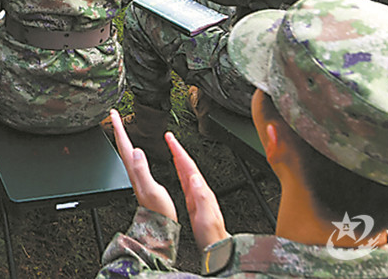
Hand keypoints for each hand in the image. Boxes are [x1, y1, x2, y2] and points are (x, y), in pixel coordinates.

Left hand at [109, 110, 176, 221]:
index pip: (123, 143)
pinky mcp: (141, 178)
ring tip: (121, 125)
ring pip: (126, 150)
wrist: (158, 225)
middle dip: (118, 127)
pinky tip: (134, 148)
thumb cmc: (158, 209)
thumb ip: (142, 170)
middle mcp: (132, 170)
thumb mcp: (151, 188)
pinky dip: (131, 147)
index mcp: (133, 169)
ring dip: (122, 136)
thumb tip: (137, 150)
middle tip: (114, 113)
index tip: (114, 113)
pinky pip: (132, 158)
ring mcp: (135, 174)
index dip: (119, 127)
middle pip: (122, 144)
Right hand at [167, 132, 228, 249]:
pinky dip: (180, 172)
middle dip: (178, 150)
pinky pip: (186, 182)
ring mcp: (198, 197)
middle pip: (188, 166)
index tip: (171, 139)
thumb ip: (202, 197)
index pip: (189, 167)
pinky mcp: (195, 203)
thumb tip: (194, 178)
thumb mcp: (207, 217)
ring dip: (179, 159)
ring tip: (172, 149)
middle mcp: (201, 192)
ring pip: (187, 172)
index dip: (179, 152)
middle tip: (169, 138)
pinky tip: (178, 171)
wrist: (218, 249)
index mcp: (203, 192)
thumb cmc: (213, 236)